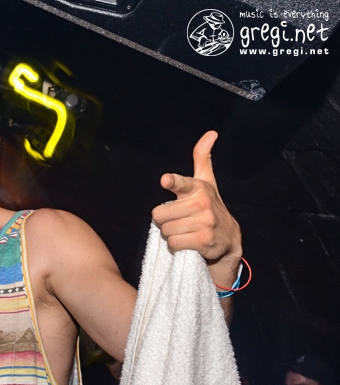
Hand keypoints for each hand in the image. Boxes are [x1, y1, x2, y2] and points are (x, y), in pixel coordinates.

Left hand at [151, 131, 241, 284]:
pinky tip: (188, 241)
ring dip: (171, 233)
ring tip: (186, 230)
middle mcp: (202, 204)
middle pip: (159, 214)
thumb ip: (202, 158)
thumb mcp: (207, 181)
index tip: (166, 180)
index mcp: (198, 188)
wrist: (229, 237)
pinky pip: (173, 243)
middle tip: (179, 219)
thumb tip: (211, 133)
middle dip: (165, 220)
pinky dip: (176, 245)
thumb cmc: (211, 206)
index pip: (182, 183)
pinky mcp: (203, 241)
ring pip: (166, 230)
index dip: (173, 182)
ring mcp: (204, 223)